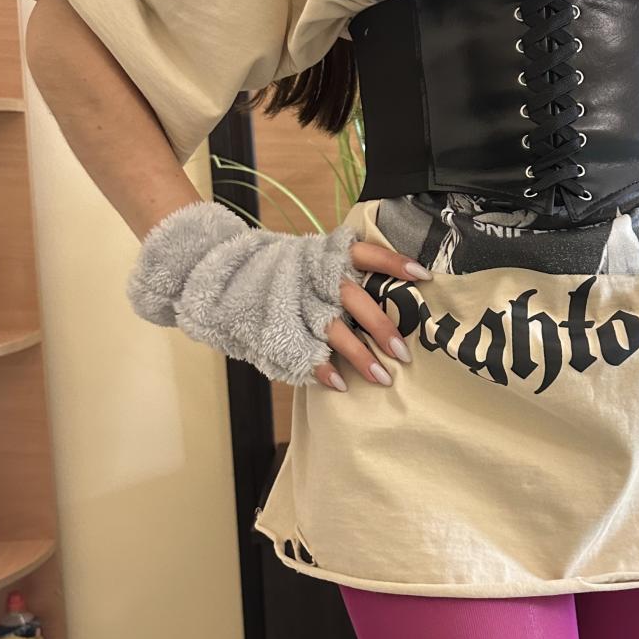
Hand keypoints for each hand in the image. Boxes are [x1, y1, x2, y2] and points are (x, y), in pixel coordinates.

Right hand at [126, 201, 434, 387]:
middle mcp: (310, 275)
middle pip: (354, 298)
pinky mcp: (275, 326)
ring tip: (383, 379)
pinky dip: (321, 369)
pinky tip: (339, 385)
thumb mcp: (309, 259)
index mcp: (322, 254)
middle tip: (404, 353)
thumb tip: (396, 288)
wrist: (216, 273)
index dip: (393, 263)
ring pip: (332, 329)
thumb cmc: (279, 272)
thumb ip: (341, 269)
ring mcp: (292, 301)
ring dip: (359, 356)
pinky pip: (301, 351)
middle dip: (381, 327)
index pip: (364, 253)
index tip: (423, 277)